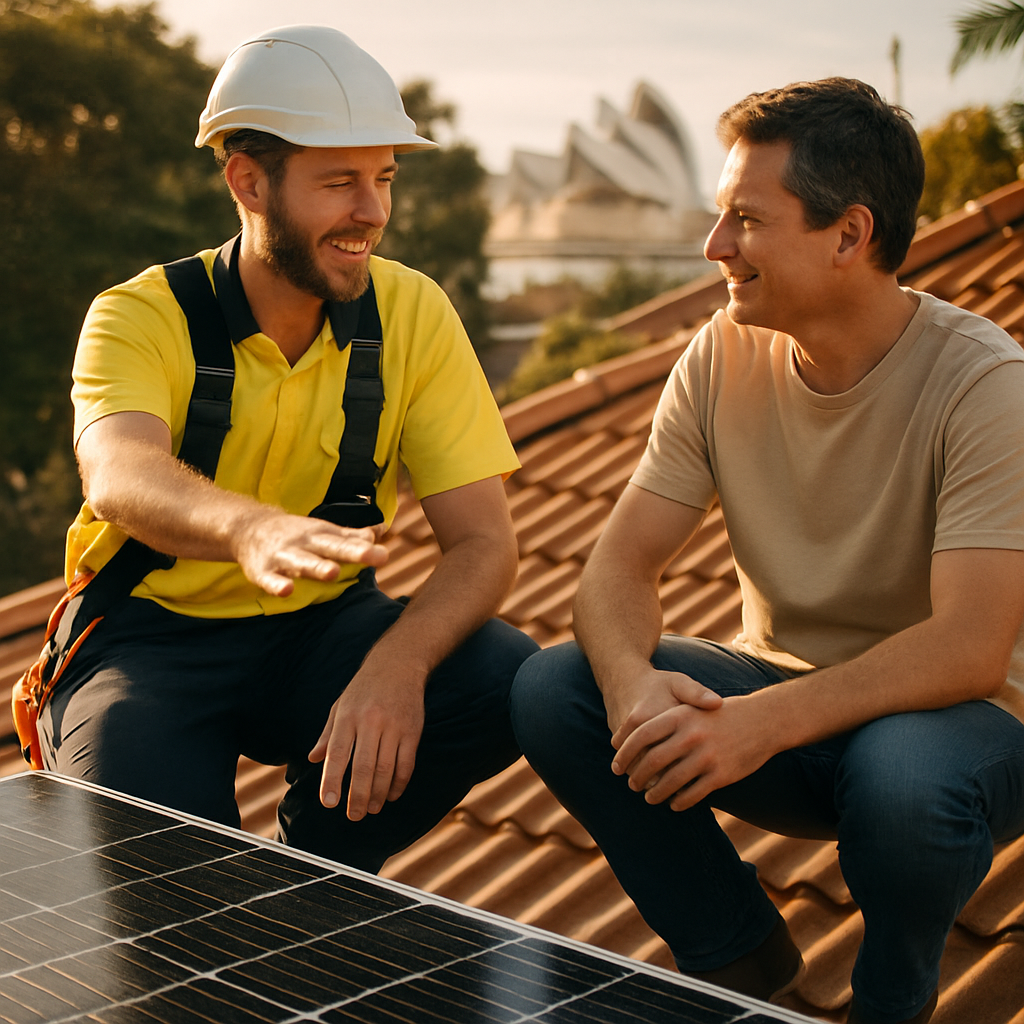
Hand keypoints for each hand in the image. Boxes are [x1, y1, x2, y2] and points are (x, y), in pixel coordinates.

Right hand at [233, 511, 387, 596]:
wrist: (248, 528)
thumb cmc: (296, 534)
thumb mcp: (323, 531)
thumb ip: (352, 535)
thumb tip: (382, 531)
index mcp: (322, 535)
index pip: (346, 542)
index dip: (364, 548)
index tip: (383, 554)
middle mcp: (305, 544)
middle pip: (331, 548)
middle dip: (351, 552)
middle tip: (372, 556)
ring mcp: (284, 556)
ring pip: (302, 563)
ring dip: (317, 567)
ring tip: (333, 573)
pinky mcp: (263, 571)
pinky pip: (270, 580)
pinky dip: (277, 585)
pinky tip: (287, 591)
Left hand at [308, 668, 425, 818]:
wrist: (398, 664)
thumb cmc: (364, 688)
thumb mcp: (339, 706)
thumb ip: (327, 735)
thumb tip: (314, 759)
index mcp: (347, 716)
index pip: (338, 754)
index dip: (333, 780)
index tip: (329, 802)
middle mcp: (370, 722)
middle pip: (363, 767)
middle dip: (358, 796)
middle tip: (354, 815)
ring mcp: (393, 726)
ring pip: (386, 768)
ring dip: (379, 794)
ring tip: (372, 809)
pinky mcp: (412, 730)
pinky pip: (406, 763)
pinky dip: (399, 783)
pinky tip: (392, 795)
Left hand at [612, 689, 777, 812]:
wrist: (762, 720)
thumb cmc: (718, 715)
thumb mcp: (690, 708)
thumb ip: (663, 723)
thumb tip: (629, 740)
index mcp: (680, 715)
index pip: (641, 735)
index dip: (624, 752)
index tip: (616, 765)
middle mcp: (692, 735)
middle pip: (652, 761)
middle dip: (636, 777)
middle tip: (631, 784)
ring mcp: (707, 756)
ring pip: (670, 782)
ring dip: (655, 793)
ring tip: (649, 797)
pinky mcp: (721, 775)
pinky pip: (692, 795)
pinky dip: (679, 802)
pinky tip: (674, 804)